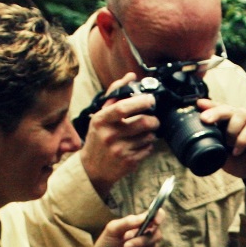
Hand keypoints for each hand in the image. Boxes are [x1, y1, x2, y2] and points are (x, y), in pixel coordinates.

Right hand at [79, 74, 160, 195]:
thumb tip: (131, 77)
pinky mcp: (128, 162)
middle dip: (154, 120)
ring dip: (151, 133)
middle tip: (154, 119)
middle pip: (142, 122)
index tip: (150, 100)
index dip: (140, 101)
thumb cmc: (97, 139)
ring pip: (148, 136)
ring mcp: (119, 150)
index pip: (122, 108)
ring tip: (144, 133)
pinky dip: (148, 145)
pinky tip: (140, 145)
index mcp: (101, 121)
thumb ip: (114, 95)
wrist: (92, 169)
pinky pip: (148, 149)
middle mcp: (109, 135)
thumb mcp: (100, 117)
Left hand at [85, 212, 160, 246]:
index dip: (159, 216)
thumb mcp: (112, 230)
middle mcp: (147, 235)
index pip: (157, 216)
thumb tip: (143, 217)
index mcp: (140, 223)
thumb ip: (127, 222)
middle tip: (126, 246)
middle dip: (141, 241)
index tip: (155, 220)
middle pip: (156, 234)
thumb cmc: (106, 245)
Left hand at [197, 98, 245, 181]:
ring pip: (241, 114)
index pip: (220, 109)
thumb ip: (212, 148)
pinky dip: (242, 140)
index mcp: (229, 123)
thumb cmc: (240, 161)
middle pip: (229, 109)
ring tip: (227, 144)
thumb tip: (194, 145)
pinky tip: (237, 151)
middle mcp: (241, 121)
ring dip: (231, 129)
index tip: (198, 104)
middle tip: (204, 119)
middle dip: (215, 112)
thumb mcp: (222, 156)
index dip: (210, 105)